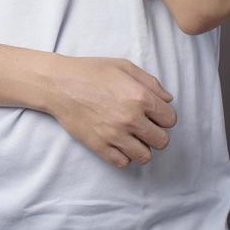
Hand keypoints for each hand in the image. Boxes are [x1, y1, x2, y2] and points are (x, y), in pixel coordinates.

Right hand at [47, 56, 176, 168]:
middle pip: (162, 141)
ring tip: (131, 137)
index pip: (170, 120)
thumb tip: (167, 100)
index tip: (153, 114)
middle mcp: (131, 119)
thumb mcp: (124, 66)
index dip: (163, 116)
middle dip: (156, 134)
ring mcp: (115, 135)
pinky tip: (118, 143)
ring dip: (141, 147)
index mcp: (140, 97)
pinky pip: (123, 163)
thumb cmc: (91, 71)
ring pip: (145, 157)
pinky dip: (123, 155)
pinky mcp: (100, 147)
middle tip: (143, 126)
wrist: (59, 84)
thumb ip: (151, 82)